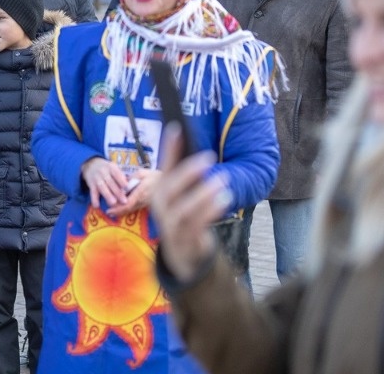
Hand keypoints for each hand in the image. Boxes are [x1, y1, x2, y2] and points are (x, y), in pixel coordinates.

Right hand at [80, 156, 129, 208]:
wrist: (91, 165)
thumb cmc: (107, 169)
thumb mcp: (114, 168)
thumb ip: (121, 176)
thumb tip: (131, 186)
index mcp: (111, 167)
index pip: (116, 173)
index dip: (121, 180)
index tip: (127, 187)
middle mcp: (103, 172)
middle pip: (110, 182)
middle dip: (117, 192)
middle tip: (124, 201)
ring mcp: (96, 178)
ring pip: (102, 187)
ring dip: (108, 195)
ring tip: (113, 203)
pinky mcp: (91, 184)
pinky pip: (92, 192)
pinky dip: (94, 199)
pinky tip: (97, 206)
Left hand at [105, 167, 161, 217]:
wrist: (168, 182)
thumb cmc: (154, 176)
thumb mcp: (142, 173)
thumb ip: (132, 178)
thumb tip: (123, 185)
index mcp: (141, 192)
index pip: (128, 204)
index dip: (118, 208)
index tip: (109, 210)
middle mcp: (142, 200)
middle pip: (128, 209)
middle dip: (118, 212)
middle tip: (108, 213)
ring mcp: (145, 203)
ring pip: (131, 210)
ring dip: (122, 211)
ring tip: (112, 212)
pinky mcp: (146, 204)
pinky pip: (135, 208)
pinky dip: (127, 209)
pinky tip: (121, 209)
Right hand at [149, 124, 227, 281]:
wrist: (182, 254)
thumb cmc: (184, 217)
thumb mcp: (182, 197)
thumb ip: (187, 178)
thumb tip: (201, 152)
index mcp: (160, 191)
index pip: (164, 165)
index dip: (169, 147)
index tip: (176, 128)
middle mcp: (161, 206)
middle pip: (171, 187)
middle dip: (188, 172)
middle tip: (207, 158)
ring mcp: (171, 224)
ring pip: (184, 208)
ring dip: (203, 194)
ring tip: (221, 181)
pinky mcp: (184, 239)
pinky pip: (197, 225)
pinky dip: (210, 211)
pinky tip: (224, 199)